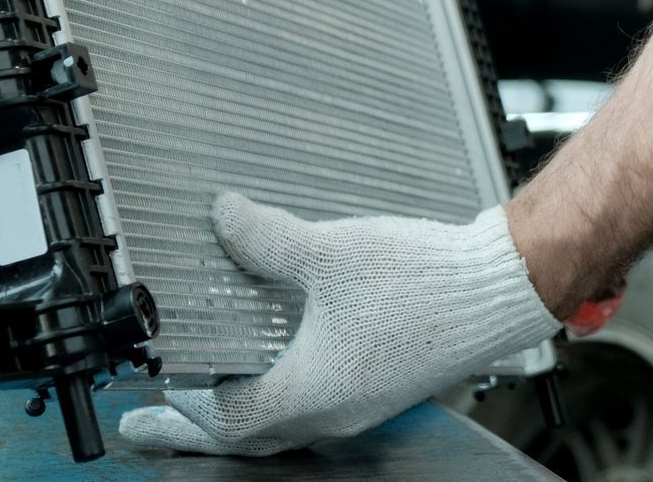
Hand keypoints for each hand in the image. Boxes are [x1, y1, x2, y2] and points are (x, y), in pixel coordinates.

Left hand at [118, 194, 559, 456]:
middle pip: (253, 436)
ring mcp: (366, 399)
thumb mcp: (329, 251)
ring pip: (291, 421)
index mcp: (313, 392)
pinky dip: (291, 388)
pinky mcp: (388, 380)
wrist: (502, 285)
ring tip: (220, 386)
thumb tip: (224, 217)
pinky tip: (290, 353)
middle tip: (165, 418)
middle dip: (203, 426)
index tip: (150, 403)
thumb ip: (266, 237)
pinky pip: (324, 401)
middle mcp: (337, 409)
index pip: (226, 422)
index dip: (182, 410)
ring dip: (250, 407)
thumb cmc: (425, 281)